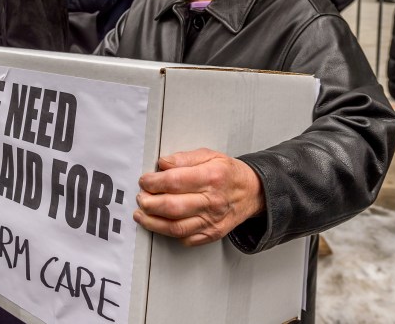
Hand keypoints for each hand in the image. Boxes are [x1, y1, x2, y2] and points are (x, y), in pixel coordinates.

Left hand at [134, 148, 264, 245]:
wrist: (252, 192)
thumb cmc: (229, 173)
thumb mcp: (209, 155)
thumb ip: (183, 158)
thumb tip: (162, 163)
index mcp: (211, 177)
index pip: (174, 181)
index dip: (153, 182)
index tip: (144, 181)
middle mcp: (212, 201)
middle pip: (172, 207)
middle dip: (149, 203)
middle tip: (141, 198)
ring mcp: (212, 220)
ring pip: (176, 227)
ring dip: (153, 222)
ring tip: (142, 214)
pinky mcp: (212, 233)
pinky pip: (186, 239)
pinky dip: (169, 234)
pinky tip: (162, 224)